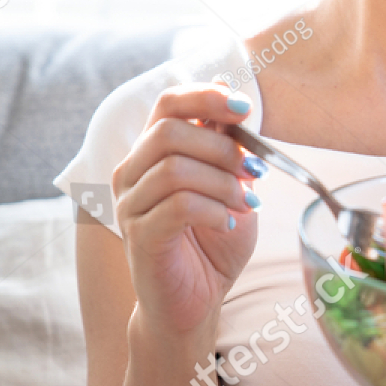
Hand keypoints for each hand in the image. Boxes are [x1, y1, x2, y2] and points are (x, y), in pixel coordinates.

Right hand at [111, 84, 262, 335]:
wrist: (196, 301)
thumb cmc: (213, 241)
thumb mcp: (229, 184)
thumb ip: (225, 142)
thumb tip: (227, 83)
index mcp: (151, 154)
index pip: (167, 103)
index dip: (206, 96)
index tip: (246, 110)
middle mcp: (132, 174)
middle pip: (168, 131)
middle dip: (222, 147)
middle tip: (255, 172)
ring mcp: (130, 205)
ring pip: (175, 170)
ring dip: (223, 184)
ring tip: (247, 205)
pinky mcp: (139, 237)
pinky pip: (178, 207)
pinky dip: (214, 211)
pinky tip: (229, 223)